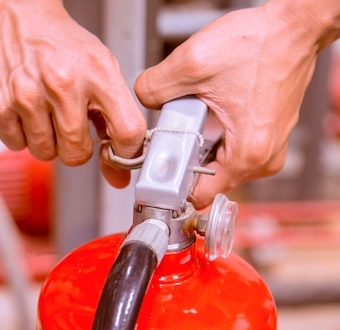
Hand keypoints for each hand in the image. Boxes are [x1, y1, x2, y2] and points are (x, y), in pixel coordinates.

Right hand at [0, 0, 146, 187]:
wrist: (14, 12)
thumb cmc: (57, 41)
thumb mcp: (98, 66)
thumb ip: (112, 113)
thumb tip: (118, 167)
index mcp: (97, 72)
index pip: (126, 131)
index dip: (124, 154)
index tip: (116, 157)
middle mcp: (62, 83)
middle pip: (77, 154)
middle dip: (74, 148)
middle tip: (67, 125)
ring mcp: (26, 94)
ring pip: (44, 153)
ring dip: (45, 140)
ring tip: (42, 111)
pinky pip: (15, 143)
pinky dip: (19, 133)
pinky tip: (21, 108)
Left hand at [135, 1, 332, 208]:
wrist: (293, 28)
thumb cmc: (259, 43)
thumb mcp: (191, 64)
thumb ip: (154, 89)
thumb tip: (140, 100)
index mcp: (247, 153)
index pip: (199, 196)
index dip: (171, 184)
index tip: (155, 168)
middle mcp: (263, 159)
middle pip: (206, 180)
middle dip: (183, 158)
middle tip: (174, 128)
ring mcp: (268, 150)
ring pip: (217, 164)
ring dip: (199, 145)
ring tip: (196, 114)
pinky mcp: (267, 138)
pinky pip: (230, 150)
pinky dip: (214, 136)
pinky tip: (210, 112)